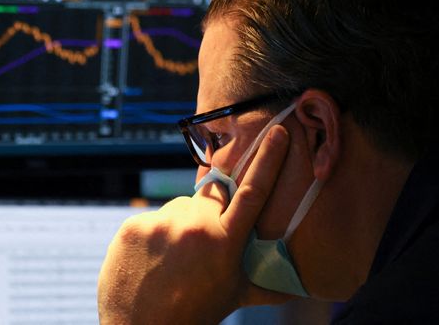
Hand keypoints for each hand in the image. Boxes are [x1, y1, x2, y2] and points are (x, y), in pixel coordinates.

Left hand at [97, 125, 293, 324]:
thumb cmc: (194, 314)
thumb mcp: (235, 296)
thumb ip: (268, 284)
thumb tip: (304, 286)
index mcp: (225, 242)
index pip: (252, 191)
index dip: (268, 159)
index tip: (276, 132)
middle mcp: (194, 226)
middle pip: (210, 196)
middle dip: (211, 211)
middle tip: (201, 244)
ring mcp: (161, 223)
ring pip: (179, 209)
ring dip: (181, 225)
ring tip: (174, 259)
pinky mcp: (135, 225)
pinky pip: (152, 218)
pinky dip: (155, 234)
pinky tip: (152, 259)